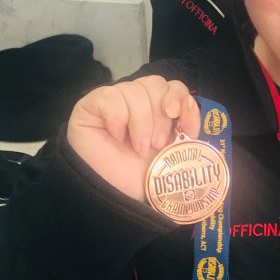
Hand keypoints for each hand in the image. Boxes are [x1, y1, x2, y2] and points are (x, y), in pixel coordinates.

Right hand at [66, 76, 200, 201]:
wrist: (116, 195)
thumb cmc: (142, 177)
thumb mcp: (173, 152)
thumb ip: (185, 126)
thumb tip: (188, 103)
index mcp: (158, 110)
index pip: (173, 86)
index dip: (181, 101)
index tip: (184, 126)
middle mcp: (136, 102)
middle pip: (155, 83)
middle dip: (161, 117)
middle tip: (157, 144)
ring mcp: (113, 101)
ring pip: (134, 89)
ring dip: (141, 122)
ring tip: (139, 147)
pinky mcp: (90, 105)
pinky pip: (110, 96)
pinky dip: (117, 118)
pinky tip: (117, 137)